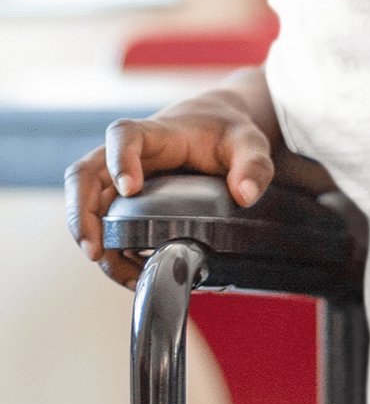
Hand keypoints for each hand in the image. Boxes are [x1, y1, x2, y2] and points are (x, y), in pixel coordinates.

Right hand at [65, 94, 275, 288]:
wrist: (215, 129)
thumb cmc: (227, 133)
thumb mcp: (250, 142)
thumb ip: (254, 165)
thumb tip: (245, 195)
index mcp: (156, 134)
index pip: (123, 135)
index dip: (119, 159)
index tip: (130, 188)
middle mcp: (127, 154)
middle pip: (85, 174)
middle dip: (81, 213)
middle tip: (94, 249)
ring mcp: (121, 177)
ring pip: (87, 201)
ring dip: (90, 237)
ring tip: (119, 272)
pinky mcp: (125, 200)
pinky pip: (104, 222)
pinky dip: (110, 250)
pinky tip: (133, 274)